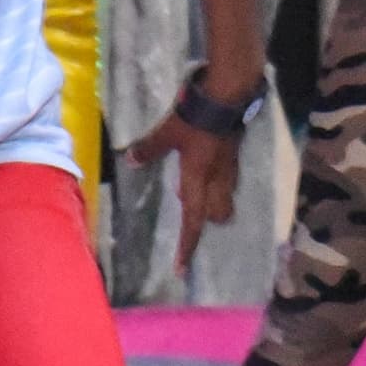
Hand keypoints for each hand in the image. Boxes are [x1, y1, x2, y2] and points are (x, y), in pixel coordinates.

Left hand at [125, 97, 246, 273]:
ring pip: (226, 199)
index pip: (192, 221)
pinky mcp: (235, 155)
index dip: (187, 246)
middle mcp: (217, 181)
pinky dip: (219, 183)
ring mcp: (230, 168)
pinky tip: (209, 169)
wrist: (227, 96)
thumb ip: (149, 148)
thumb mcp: (166, 133)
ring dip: (214, 203)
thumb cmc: (195, 118)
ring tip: (198, 193)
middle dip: (206, 221)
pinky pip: (228, 180)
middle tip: (189, 216)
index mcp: (198, 180)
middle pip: (217, 215)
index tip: (181, 269)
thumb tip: (130, 160)